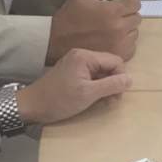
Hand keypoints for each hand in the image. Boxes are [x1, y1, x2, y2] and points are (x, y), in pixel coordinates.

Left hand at [15, 49, 131, 124]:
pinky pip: (91, 76)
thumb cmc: (59, 100)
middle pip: (108, 66)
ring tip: (102, 102)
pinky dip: (95, 87)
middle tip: (111, 101)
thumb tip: (130, 80)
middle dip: (113, 83)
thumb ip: (111, 85)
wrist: (31, 106)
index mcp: (85, 56)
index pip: (115, 61)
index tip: (117, 96)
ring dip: (105, 87)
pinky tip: (92, 98)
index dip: (120, 78)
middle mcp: (81, 55)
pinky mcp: (71, 72)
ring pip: (101, 72)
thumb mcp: (88, 94)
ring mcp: (75, 63)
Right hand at [47, 0, 140, 63]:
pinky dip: (125, 42)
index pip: (135, 4)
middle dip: (128, 15)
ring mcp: (120, 44)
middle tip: (114, 17)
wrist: (56, 42)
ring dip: (127, 29)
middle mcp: (119, 28)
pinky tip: (112, 40)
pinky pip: (132, 46)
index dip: (128, 2)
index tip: (121, 4)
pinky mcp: (118, 56)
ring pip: (135, 32)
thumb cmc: (70, 16)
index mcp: (112, 12)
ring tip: (112, 29)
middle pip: (137, 18)